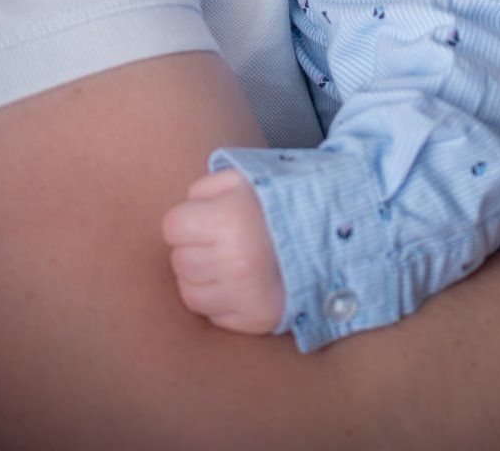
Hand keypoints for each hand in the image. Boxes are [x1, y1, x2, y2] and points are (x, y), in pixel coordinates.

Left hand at [161, 167, 284, 334]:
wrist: (327, 235)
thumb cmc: (279, 203)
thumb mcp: (244, 178)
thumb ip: (204, 189)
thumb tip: (180, 218)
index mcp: (229, 219)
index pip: (172, 227)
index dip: (187, 221)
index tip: (206, 219)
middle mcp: (235, 261)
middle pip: (179, 261)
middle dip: (195, 249)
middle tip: (222, 241)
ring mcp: (245, 295)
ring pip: (190, 293)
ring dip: (203, 279)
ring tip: (229, 262)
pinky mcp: (254, 320)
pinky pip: (212, 316)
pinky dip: (221, 302)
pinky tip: (241, 283)